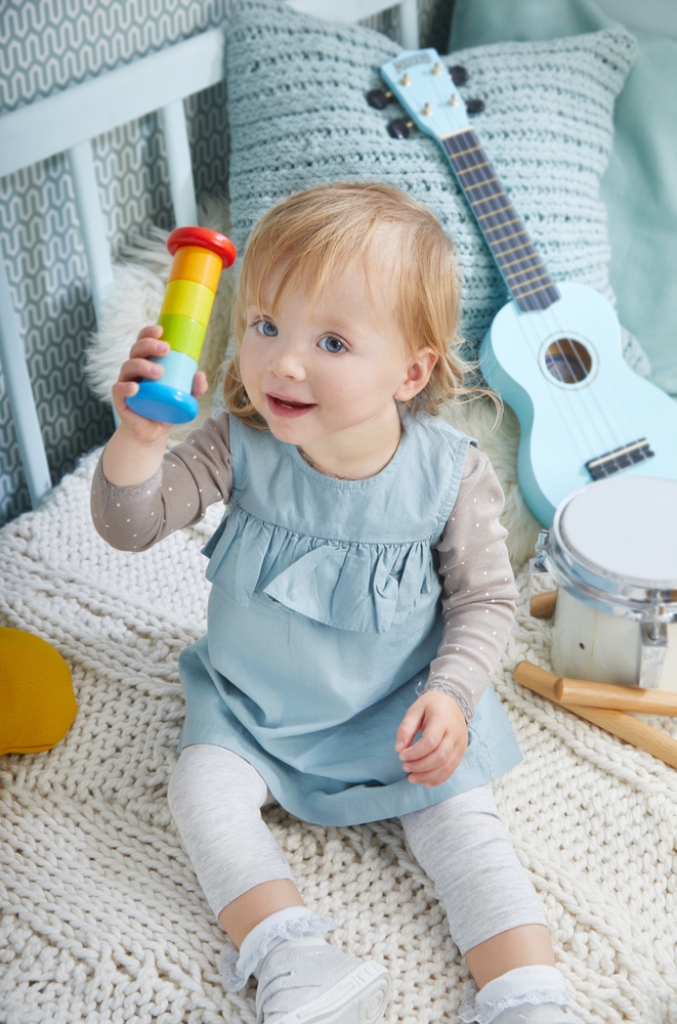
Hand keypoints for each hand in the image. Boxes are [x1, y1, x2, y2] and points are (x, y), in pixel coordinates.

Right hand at [112, 326, 207, 442]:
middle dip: (149, 345)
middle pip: (136, 350)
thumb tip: (201, 375)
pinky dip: (125, 387)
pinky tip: (135, 388)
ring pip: (128, 367)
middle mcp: (134, 369)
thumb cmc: (167, 408)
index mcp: (147, 362)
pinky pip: (118, 390)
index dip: (149, 333)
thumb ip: (195, 388)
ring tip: (159, 372)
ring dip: (142, 365)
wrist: (153, 431)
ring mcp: (125, 383)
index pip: (144, 341)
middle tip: (165, 349)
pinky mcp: (120, 399)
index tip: (161, 331)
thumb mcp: (185, 398)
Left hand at [395, 690, 467, 787]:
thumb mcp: (415, 709)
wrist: (454, 701)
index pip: (430, 742)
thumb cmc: (431, 705)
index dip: (415, 753)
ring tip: (412, 778)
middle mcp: (455, 734)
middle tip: (405, 767)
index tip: (401, 755)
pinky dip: (438, 779)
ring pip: (447, 766)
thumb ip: (406, 728)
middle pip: (440, 757)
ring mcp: (460, 744)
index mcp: (442, 720)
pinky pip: (452, 769)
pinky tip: (426, 782)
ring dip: (428, 776)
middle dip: (420, 766)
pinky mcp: (461, 752)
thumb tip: (399, 749)